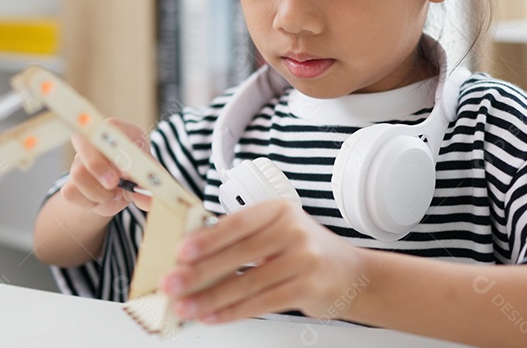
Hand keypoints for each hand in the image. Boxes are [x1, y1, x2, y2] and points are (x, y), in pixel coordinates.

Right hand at [59, 118, 152, 217]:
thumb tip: (145, 197)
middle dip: (99, 167)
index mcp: (121, 132)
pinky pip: (71, 192)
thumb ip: (152, 187)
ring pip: (78, 173)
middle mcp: (95, 142)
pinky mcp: (71, 180)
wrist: (125, 188)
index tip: (126, 167)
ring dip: (100, 192)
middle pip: (85, 143)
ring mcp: (80, 160)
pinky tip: (102, 199)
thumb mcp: (151, 178)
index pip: (111, 127)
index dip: (116, 146)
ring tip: (115, 194)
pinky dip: (89, 202)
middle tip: (115, 183)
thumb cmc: (140, 173)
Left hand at [159, 199, 366, 323]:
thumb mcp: (279, 231)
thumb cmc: (306, 251)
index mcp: (279, 210)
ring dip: (211, 298)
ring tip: (186, 306)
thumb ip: (242, 237)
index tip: (180, 251)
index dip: (206, 238)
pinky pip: (262, 303)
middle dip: (199, 272)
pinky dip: (233, 312)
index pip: (236, 223)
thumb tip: (193, 248)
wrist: (354, 275)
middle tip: (173, 283)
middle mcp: (293, 231)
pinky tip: (214, 316)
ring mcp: (303, 260)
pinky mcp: (308, 288)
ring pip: (247, 283)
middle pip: (238, 254)